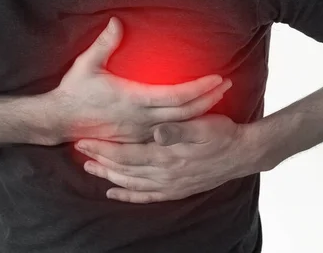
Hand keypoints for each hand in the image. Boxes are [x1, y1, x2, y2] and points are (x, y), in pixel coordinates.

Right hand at [52, 17, 232, 142]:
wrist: (59, 120)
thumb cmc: (74, 91)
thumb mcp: (87, 65)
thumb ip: (104, 43)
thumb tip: (117, 21)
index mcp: (134, 100)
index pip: (176, 96)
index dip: (199, 87)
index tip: (217, 77)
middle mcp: (141, 119)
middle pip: (185, 113)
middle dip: (209, 99)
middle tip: (227, 84)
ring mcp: (140, 132)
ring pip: (180, 126)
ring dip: (201, 112)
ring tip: (218, 98)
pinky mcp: (136, 138)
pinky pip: (167, 134)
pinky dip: (185, 125)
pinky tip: (195, 117)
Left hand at [74, 114, 255, 203]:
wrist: (243, 153)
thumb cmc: (222, 133)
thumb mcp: (202, 125)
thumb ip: (177, 130)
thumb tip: (156, 132)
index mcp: (167, 155)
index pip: (126, 154)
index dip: (104, 148)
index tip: (84, 140)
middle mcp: (164, 173)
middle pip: (123, 169)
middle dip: (100, 160)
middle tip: (79, 152)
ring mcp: (170, 184)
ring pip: (131, 183)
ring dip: (109, 176)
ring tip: (90, 168)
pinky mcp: (176, 189)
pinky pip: (146, 196)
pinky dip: (128, 195)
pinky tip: (114, 192)